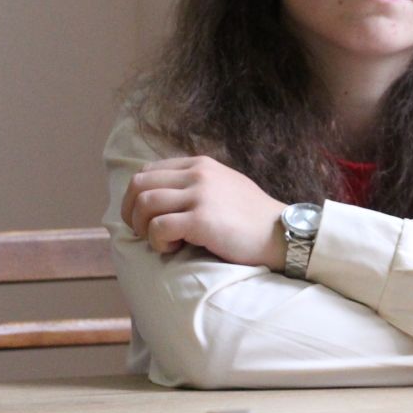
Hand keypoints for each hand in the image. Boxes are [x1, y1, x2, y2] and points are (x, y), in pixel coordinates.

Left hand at [121, 156, 287, 268]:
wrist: (281, 233)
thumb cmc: (252, 217)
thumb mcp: (224, 185)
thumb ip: (196, 183)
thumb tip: (162, 196)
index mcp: (200, 164)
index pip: (147, 171)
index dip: (135, 196)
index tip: (143, 218)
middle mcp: (197, 174)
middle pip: (139, 184)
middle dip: (131, 212)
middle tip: (143, 233)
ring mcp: (200, 195)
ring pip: (145, 204)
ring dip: (144, 228)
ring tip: (163, 242)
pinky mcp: (202, 220)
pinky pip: (159, 228)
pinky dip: (158, 242)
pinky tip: (174, 248)